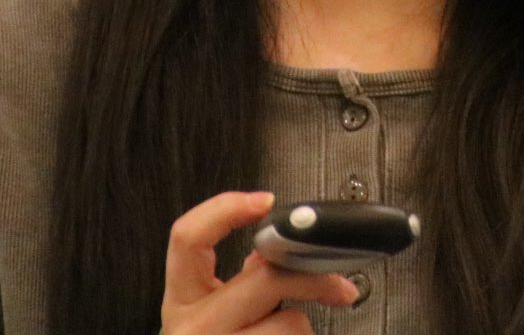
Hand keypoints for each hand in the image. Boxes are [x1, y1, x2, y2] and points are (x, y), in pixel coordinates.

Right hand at [161, 191, 359, 334]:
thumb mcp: (213, 318)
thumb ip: (237, 284)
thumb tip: (272, 256)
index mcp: (182, 302)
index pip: (187, 237)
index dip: (226, 208)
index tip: (265, 202)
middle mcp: (193, 329)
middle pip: (264, 279)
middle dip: (312, 277)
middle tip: (341, 286)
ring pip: (291, 323)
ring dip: (303, 332)